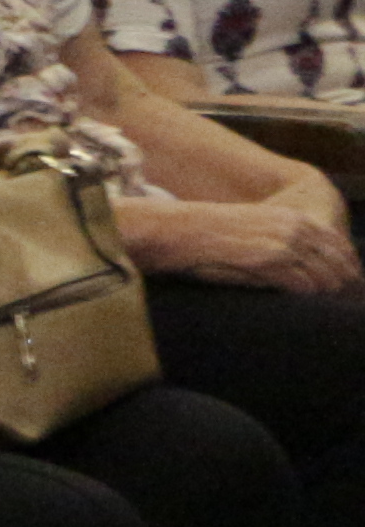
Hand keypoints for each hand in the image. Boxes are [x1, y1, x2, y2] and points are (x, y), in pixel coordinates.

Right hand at [126, 190, 363, 291]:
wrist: (179, 230)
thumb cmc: (210, 234)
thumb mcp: (254, 227)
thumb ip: (282, 238)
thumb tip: (308, 266)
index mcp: (293, 217)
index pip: (339, 243)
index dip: (350, 266)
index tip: (352, 285)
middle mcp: (293, 227)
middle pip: (338, 262)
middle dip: (346, 284)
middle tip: (347, 302)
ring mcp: (281, 243)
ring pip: (325, 276)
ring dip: (327, 293)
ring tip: (328, 309)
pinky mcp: (267, 261)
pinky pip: (302, 285)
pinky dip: (307, 297)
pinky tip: (305, 304)